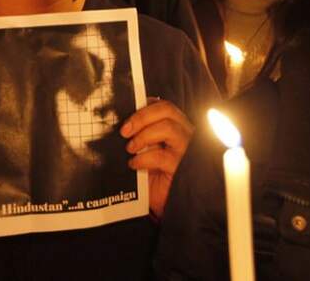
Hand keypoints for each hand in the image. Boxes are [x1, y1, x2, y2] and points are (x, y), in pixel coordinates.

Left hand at [120, 97, 193, 218]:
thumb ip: (142, 135)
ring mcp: (186, 150)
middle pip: (167, 110)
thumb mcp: (147, 150)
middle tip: (124, 130)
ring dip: (143, 135)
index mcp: (176, 126)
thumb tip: (123, 122)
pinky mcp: (182, 168)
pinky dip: (143, 158)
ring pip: (168, 128)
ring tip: (130, 148)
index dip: (145, 106)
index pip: (164, 106)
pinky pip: (162, 156)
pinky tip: (134, 164)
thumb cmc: (154, 175)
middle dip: (141, 116)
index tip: (127, 113)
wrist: (163, 203)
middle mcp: (185, 134)